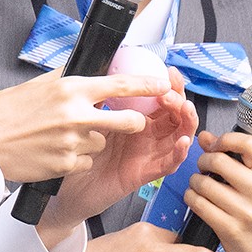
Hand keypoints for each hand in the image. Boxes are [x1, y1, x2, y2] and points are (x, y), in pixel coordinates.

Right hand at [0, 67, 170, 185]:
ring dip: (92, 140)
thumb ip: (66, 80)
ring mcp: (73, 142)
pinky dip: (76, 157)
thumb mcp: (37, 85)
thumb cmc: (7, 113)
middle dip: (133, 123)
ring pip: (102, 142)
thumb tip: (87, 72)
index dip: (146, 85)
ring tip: (63, 136)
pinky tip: (56, 151)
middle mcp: (76, 115)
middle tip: (129, 122)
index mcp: (71, 90)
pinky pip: (86, 159)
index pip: (119, 85)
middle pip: (127, 121)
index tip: (163, 84)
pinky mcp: (67, 164)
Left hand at [37, 67, 195, 247]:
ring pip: (179, 135)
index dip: (169, 84)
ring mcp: (148, 153)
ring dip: (186, 121)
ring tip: (183, 108)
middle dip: (179, 98)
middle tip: (170, 90)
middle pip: (175, 113)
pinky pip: (169, 164)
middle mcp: (147, 135)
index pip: (160, 97)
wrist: (65, 183)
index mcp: (136, 118)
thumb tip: (107, 69)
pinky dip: (179, 153)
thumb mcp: (91, 117)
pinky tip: (181, 141)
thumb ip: (104, 98)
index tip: (169, 71)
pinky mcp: (145, 174)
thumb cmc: (76, 149)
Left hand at [184, 130, 251, 251]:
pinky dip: (191, 197)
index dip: (224, 139)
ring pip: (203, 182)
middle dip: (203, 161)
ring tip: (200, 185)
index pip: (247, 143)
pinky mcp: (230, 229)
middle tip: (203, 167)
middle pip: (218, 160)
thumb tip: (205, 137)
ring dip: (194, 181)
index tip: (215, 146)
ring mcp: (246, 212)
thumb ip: (235, 158)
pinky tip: (196, 198)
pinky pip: (198, 203)